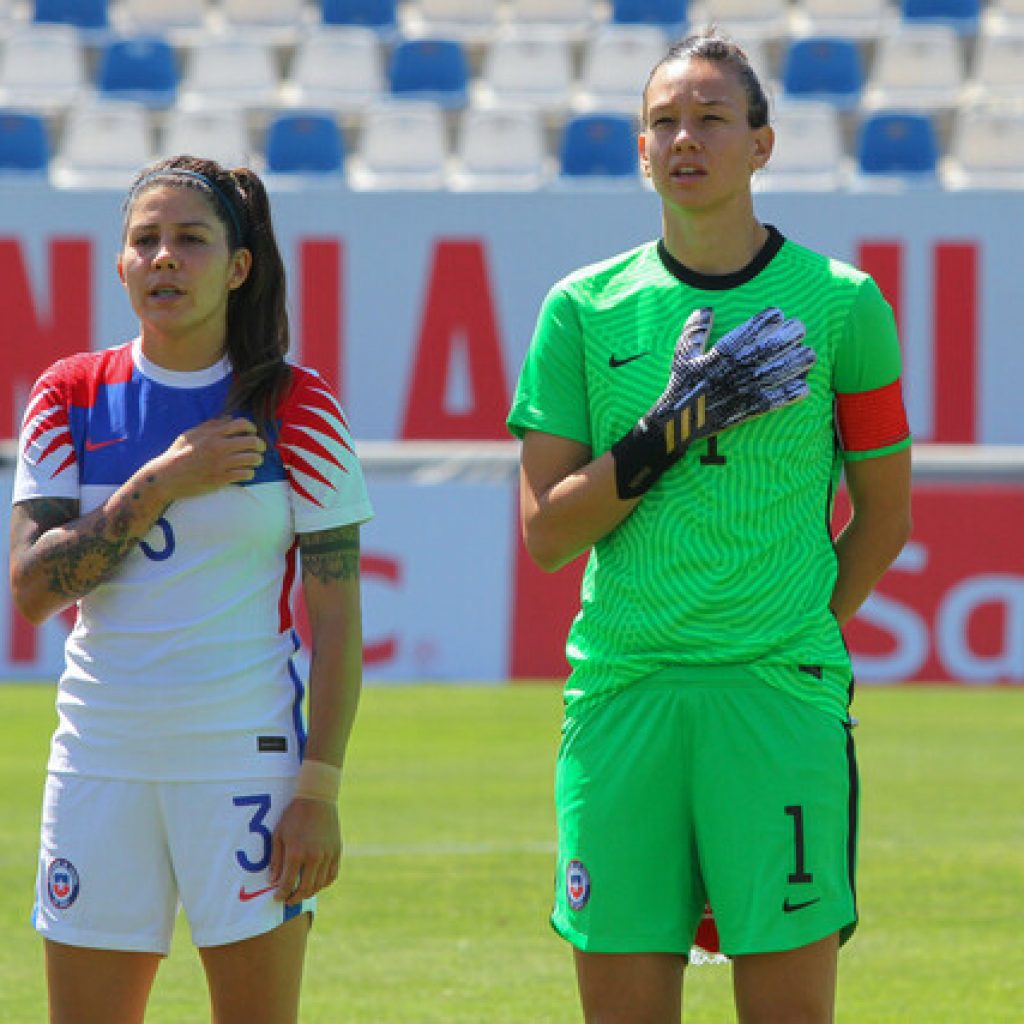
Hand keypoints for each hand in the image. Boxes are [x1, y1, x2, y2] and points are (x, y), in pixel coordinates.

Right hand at [152, 416, 265, 501]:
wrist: (167, 477)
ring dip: (257, 460)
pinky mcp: (222, 478)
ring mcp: (222, 463)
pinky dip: (249, 473)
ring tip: (253, 462)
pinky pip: (246, 474)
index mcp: (213, 434)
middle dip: (260, 445)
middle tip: (259, 449)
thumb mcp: (191, 434)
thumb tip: (229, 418)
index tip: (252, 433)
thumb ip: (210, 425)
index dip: (252, 427)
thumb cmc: (178, 454)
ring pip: (253, 459)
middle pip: (253, 442)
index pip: (242, 424)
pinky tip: (245, 473)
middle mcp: (219, 447)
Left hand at [269, 797, 342, 902]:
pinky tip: (316, 883)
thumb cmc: (294, 816)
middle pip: (305, 888)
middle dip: (295, 898)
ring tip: (301, 892)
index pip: (288, 884)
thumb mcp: (279, 835)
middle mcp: (314, 857)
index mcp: (296, 853)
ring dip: (309, 892)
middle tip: (288, 900)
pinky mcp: (337, 851)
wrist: (317, 799)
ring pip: (320, 884)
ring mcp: (328, 854)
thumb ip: (276, 860)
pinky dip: (324, 883)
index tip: (277, 898)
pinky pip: (332, 875)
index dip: (281, 894)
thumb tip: (274, 881)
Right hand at [611, 307, 814, 497]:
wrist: (677, 422)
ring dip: (794, 365)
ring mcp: (741, 392)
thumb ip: (694, 331)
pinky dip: (788, 397)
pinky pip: (771, 403)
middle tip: (801, 328)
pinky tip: (804, 388)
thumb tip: (706, 310)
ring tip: (810, 355)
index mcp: (718, 356)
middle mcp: (733, 373)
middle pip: (765, 352)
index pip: (744, 334)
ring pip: (773, 375)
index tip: (778, 313)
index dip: (763, 321)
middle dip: (786, 338)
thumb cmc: (680, 385)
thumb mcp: (682, 355)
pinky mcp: (746, 411)